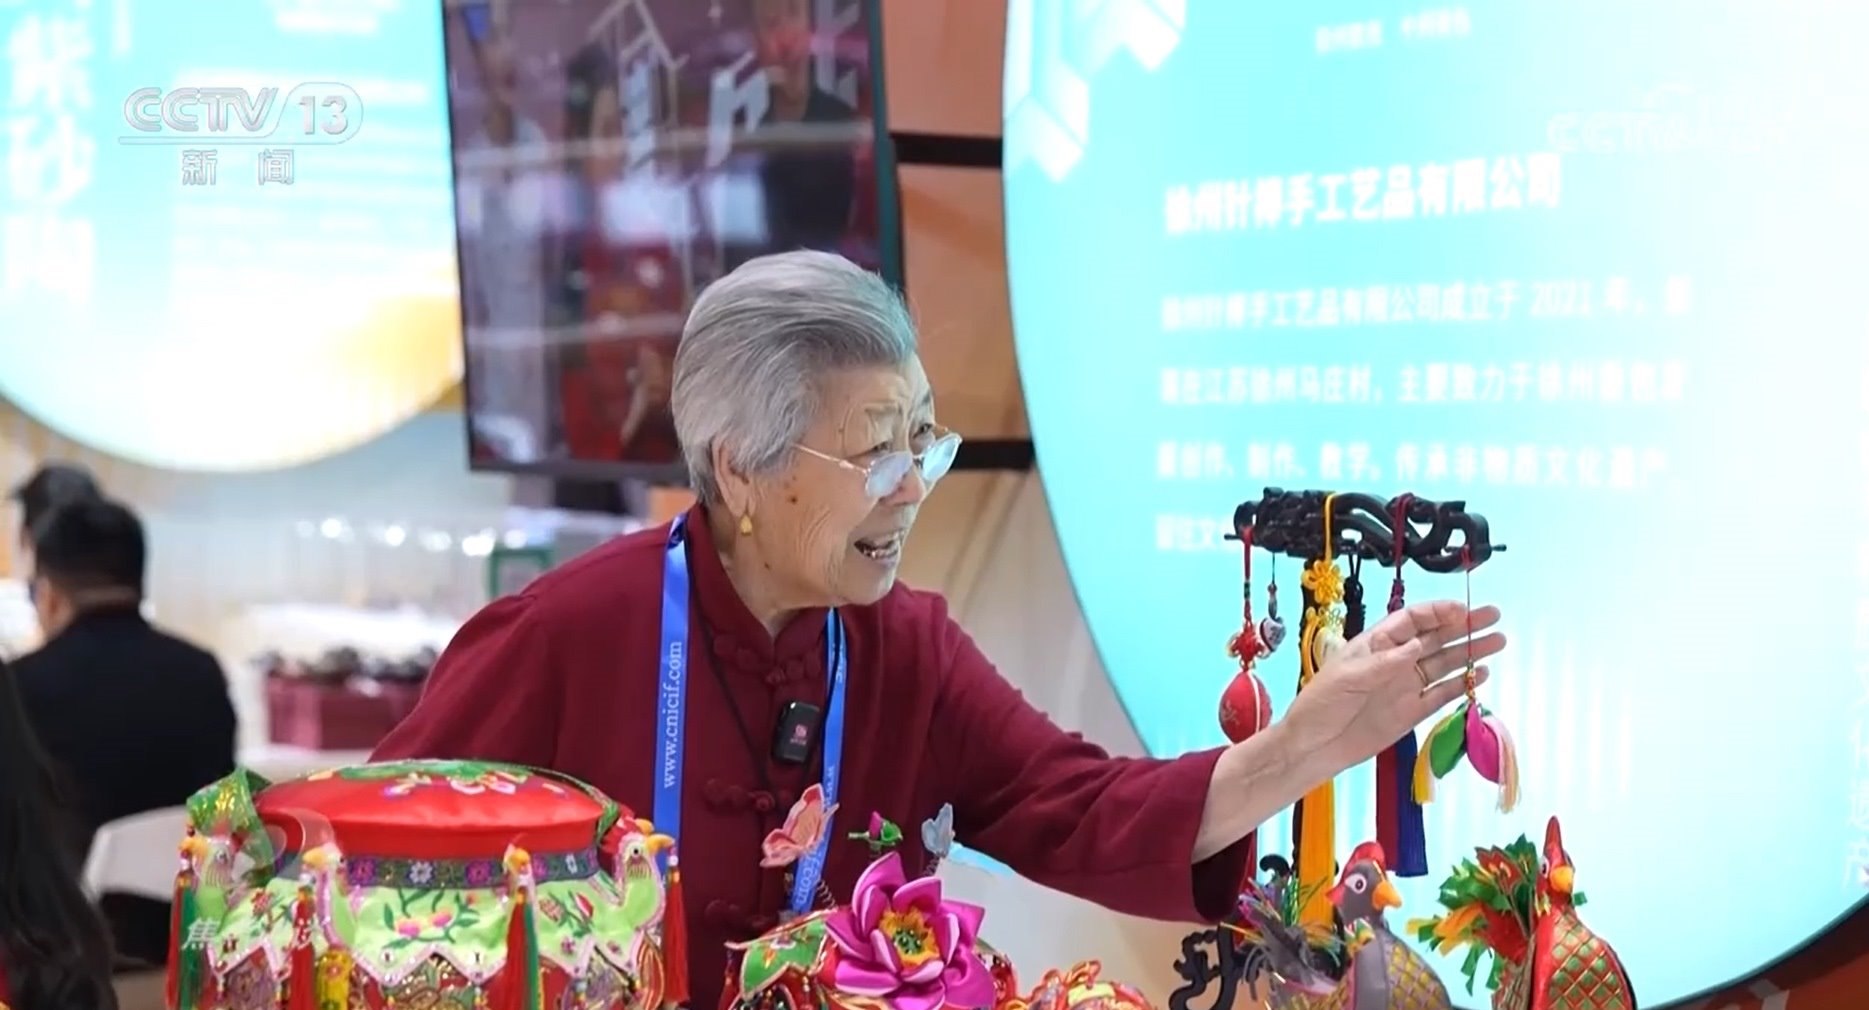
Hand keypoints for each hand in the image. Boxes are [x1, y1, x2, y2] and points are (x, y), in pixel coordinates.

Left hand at [1282, 601, 1505, 773]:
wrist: (1313, 747)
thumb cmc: (1321, 705)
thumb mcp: (1347, 678)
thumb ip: (1384, 663)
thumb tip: (1416, 645)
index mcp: (1375, 644)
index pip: (1412, 621)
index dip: (1438, 612)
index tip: (1463, 609)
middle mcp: (1395, 661)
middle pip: (1435, 638)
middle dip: (1464, 626)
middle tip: (1493, 616)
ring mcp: (1405, 686)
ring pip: (1444, 664)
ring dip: (1469, 652)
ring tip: (1497, 641)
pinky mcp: (1412, 712)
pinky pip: (1442, 694)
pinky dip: (1462, 684)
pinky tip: (1480, 673)